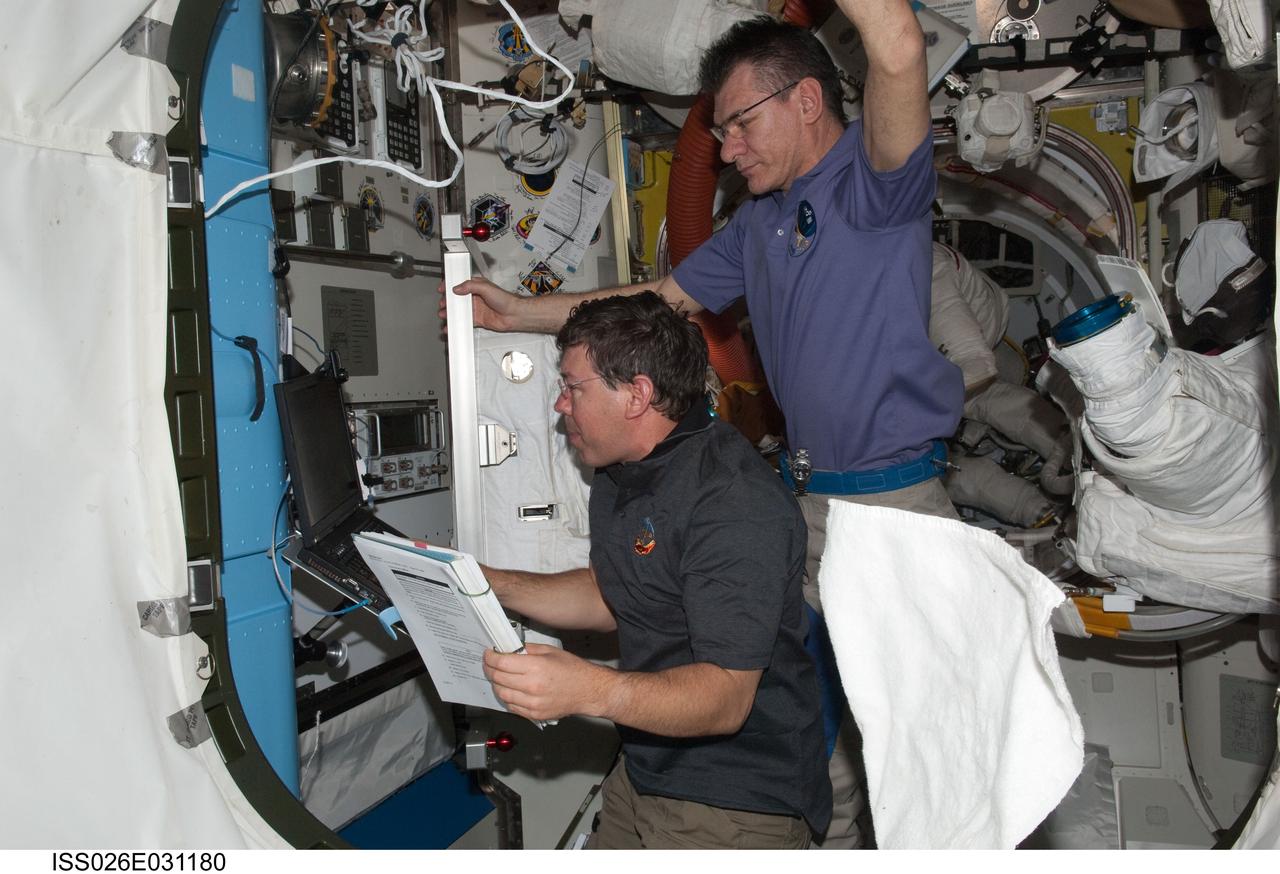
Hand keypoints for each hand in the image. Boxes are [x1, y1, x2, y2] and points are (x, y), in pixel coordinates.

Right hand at [437, 276, 523, 331]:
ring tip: (444, 315)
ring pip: (460, 311)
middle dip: (448, 302)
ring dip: (451, 313)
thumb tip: (457, 288)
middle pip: (457, 299)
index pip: (460, 284)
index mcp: (477, 286)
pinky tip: (452, 326)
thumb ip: (470, 286)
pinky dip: (458, 324)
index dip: (450, 286)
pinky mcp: (478, 319)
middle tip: (442, 305)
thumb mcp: (486, 287)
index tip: (442, 289)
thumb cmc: (505, 299)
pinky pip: (465, 321)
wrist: (514, 314)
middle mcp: (475, 297)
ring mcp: (476, 308)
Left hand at [482, 643, 609, 721]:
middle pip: (498, 678)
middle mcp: (532, 686)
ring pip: (501, 694)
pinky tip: (510, 690)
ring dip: (496, 684)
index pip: (501, 662)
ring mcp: (532, 703)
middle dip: (489, 669)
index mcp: (535, 667)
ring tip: (499, 677)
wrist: (588, 690)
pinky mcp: (534, 714)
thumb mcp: (550, 651)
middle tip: (489, 664)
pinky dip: (506, 697)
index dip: (490, 657)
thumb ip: (528, 650)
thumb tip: (510, 649)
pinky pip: (511, 707)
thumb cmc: (573, 670)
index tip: (488, 654)